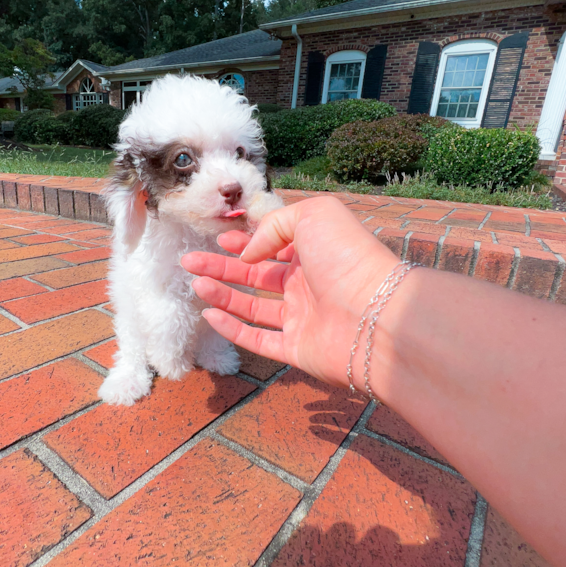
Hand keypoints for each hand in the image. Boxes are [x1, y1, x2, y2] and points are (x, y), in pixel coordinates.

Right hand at [181, 196, 399, 387]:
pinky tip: (210, 315)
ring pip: (252, 307)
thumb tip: (248, 253)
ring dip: (222, 294)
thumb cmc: (349, 258)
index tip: (218, 239)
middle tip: (189, 261)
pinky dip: (233, 329)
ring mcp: (302, 318)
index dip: (244, 242)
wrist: (377, 314)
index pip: (272, 246)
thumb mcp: (313, 216)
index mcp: (314, 253)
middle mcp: (308, 284)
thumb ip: (274, 225)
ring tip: (194, 283)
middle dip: (221, 267)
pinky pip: (258, 340)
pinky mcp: (296, 350)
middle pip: (255, 276)